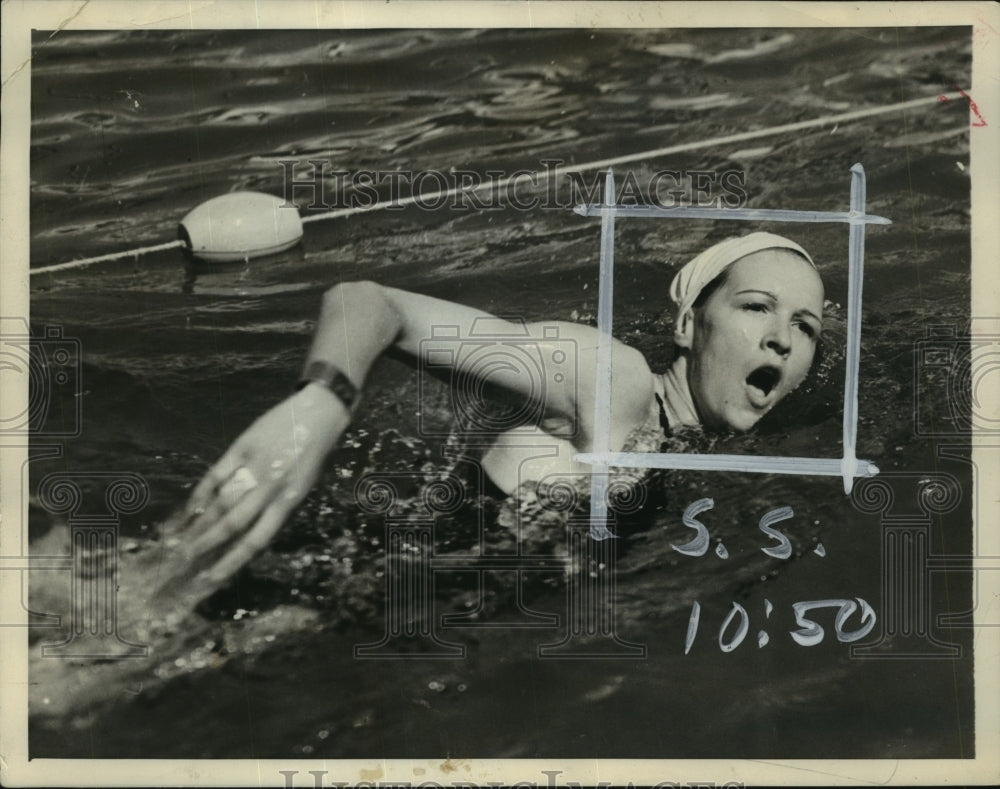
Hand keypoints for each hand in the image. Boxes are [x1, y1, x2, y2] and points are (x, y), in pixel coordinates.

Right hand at [178, 383, 349, 587]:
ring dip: (198, 523)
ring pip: (220, 502)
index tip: (209, 581)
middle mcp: (270, 488)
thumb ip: (276, 509)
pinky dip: (200, 491)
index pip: (255, 541)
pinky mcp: (242, 447)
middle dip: (205, 546)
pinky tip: (188, 508)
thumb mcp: (302, 487)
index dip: (230, 562)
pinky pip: (216, 474)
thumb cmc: (312, 455)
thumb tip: (247, 534)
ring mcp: (255, 467)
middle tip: (182, 562)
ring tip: (177, 542)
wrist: (319, 413)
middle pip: (232, 524)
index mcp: (288, 502)